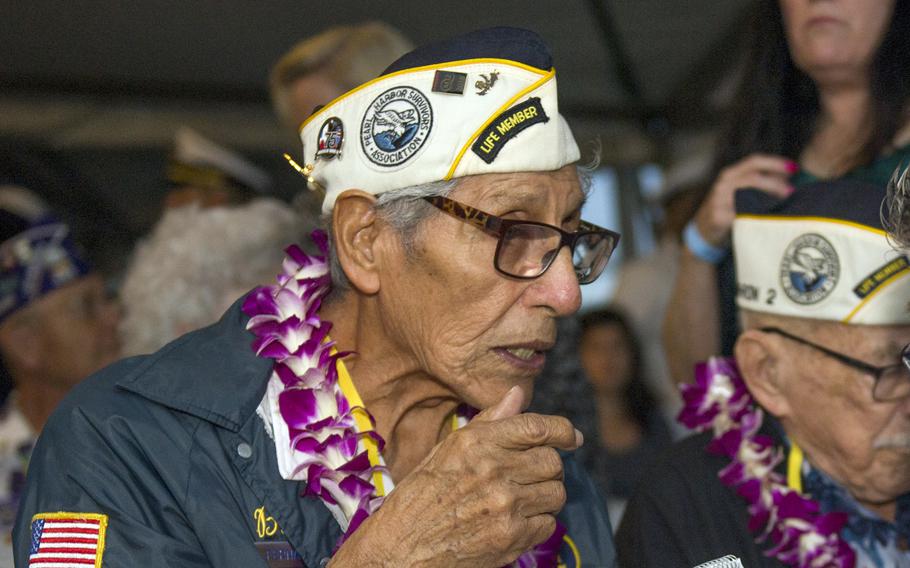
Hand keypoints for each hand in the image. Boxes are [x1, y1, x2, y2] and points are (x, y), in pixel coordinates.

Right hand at [332, 386, 580, 566]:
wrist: (401, 550)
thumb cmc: (420, 498)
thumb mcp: (448, 450)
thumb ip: (489, 422)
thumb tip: (517, 394)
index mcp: (476, 442)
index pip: (537, 427)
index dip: (563, 430)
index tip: (572, 437)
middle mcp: (494, 469)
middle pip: (552, 462)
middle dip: (548, 468)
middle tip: (531, 476)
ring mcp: (505, 504)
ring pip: (555, 493)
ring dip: (545, 497)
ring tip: (520, 501)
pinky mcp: (511, 537)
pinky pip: (547, 524)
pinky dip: (537, 524)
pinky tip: (513, 523)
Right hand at [694, 153, 795, 245]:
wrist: (703, 232)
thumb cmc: (728, 210)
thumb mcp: (738, 191)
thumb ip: (758, 183)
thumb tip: (789, 177)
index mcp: (730, 174)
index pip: (754, 161)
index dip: (775, 163)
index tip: (794, 168)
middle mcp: (723, 184)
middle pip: (752, 177)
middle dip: (775, 183)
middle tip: (791, 191)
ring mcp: (718, 200)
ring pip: (747, 195)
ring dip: (768, 198)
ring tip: (784, 204)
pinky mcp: (718, 217)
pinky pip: (741, 215)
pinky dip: (757, 215)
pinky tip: (768, 218)